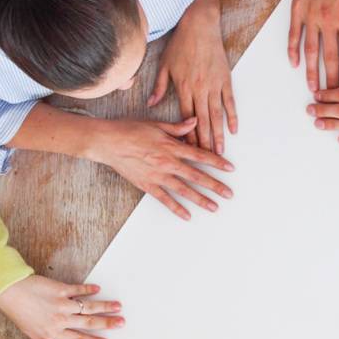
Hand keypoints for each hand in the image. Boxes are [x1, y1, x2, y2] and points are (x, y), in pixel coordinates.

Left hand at [0, 275, 122, 338]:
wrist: (9, 291)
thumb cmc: (18, 311)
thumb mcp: (29, 332)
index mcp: (53, 332)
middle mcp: (60, 319)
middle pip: (89, 322)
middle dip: (107, 323)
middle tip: (121, 323)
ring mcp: (61, 304)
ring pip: (88, 307)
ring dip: (104, 306)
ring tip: (118, 306)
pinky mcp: (60, 289)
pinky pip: (78, 290)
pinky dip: (88, 289)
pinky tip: (98, 289)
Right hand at [88, 116, 235, 220]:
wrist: (108, 142)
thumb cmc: (130, 130)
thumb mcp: (156, 124)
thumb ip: (177, 127)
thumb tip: (194, 122)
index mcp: (171, 146)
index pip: (200, 155)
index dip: (216, 162)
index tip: (230, 169)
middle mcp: (167, 162)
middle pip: (196, 175)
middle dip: (214, 185)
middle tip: (229, 194)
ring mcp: (157, 175)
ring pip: (184, 190)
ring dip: (200, 199)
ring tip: (214, 207)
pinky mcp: (147, 185)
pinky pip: (165, 199)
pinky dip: (177, 208)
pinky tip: (188, 215)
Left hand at [148, 8, 235, 155]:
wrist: (200, 24)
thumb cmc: (181, 43)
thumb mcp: (164, 64)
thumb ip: (159, 87)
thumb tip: (151, 104)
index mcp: (183, 87)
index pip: (185, 118)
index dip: (186, 136)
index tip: (187, 151)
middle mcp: (199, 89)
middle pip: (202, 122)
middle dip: (204, 143)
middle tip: (207, 160)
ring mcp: (214, 85)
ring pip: (216, 115)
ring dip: (218, 135)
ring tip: (221, 152)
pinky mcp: (225, 79)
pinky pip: (230, 102)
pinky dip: (232, 117)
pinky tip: (233, 130)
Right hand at [289, 0, 338, 91]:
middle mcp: (330, 20)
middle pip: (331, 57)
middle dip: (333, 80)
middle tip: (333, 98)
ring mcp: (312, 16)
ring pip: (312, 50)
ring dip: (313, 71)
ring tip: (314, 89)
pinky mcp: (298, 9)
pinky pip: (294, 34)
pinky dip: (293, 50)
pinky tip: (294, 63)